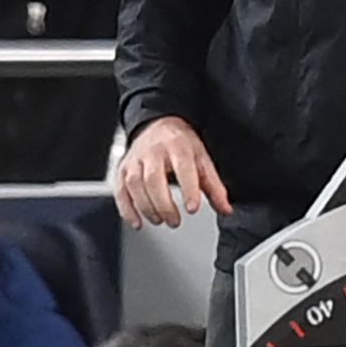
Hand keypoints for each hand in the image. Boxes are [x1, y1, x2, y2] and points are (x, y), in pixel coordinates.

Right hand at [113, 116, 231, 228]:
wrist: (159, 125)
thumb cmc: (182, 144)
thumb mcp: (202, 159)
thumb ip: (214, 186)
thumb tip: (225, 209)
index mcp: (178, 147)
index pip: (183, 169)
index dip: (188, 190)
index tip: (193, 208)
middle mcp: (153, 152)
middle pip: (154, 180)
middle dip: (164, 205)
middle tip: (175, 221)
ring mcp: (135, 160)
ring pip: (135, 185)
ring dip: (146, 208)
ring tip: (160, 220)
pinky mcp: (122, 169)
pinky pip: (120, 190)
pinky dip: (126, 209)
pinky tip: (137, 222)